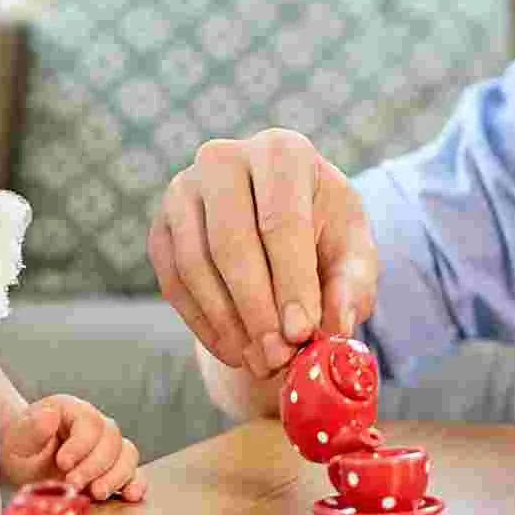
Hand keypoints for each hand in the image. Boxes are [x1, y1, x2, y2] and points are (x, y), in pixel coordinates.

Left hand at [0, 394, 145, 501]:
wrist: (23, 463)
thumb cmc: (21, 448)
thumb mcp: (17, 439)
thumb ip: (32, 428)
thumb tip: (49, 415)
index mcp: (74, 411)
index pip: (90, 423)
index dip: (81, 444)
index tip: (62, 463)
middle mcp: (97, 426)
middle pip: (112, 440)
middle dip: (94, 465)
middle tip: (73, 483)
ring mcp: (107, 448)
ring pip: (127, 455)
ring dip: (115, 476)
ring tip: (96, 493)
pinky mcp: (112, 470)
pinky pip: (134, 473)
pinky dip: (135, 483)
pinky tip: (130, 495)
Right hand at [147, 129, 378, 376]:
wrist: (281, 226)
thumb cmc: (325, 234)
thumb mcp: (353, 252)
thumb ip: (352, 285)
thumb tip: (334, 327)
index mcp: (283, 152)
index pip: (281, 220)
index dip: (291, 281)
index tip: (302, 332)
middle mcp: (224, 158)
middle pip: (231, 241)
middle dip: (256, 309)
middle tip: (278, 358)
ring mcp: (183, 190)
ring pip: (196, 265)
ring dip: (228, 323)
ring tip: (261, 362)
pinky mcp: (160, 226)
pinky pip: (173, 282)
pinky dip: (204, 324)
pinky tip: (235, 351)